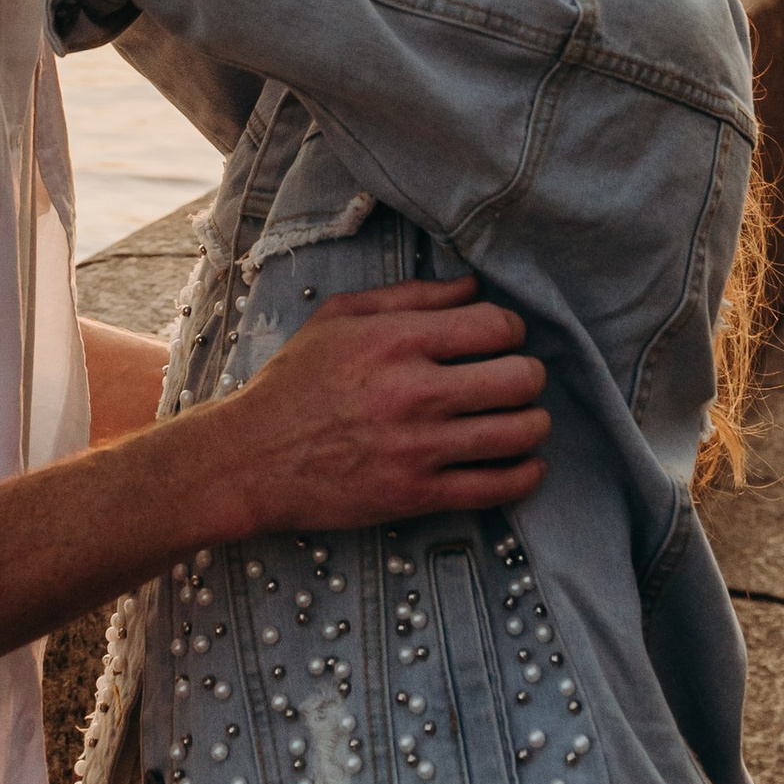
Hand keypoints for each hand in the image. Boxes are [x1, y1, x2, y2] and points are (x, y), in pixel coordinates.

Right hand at [207, 276, 548, 530]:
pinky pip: (497, 487)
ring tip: (523, 419)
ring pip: (518, 432)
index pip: (496, 326)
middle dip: (529, 375)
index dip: (510, 330)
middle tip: (518, 380)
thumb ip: (412, 297)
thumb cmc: (294, 382)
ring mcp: (418, 448)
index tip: (501, 341)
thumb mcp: (340, 317)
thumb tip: (473, 287)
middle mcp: (414, 392)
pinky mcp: (417, 496)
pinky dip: (525, 475)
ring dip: (533, 423)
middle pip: (520, 378)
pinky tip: (524, 463)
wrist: (251, 459)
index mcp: (396, 340)